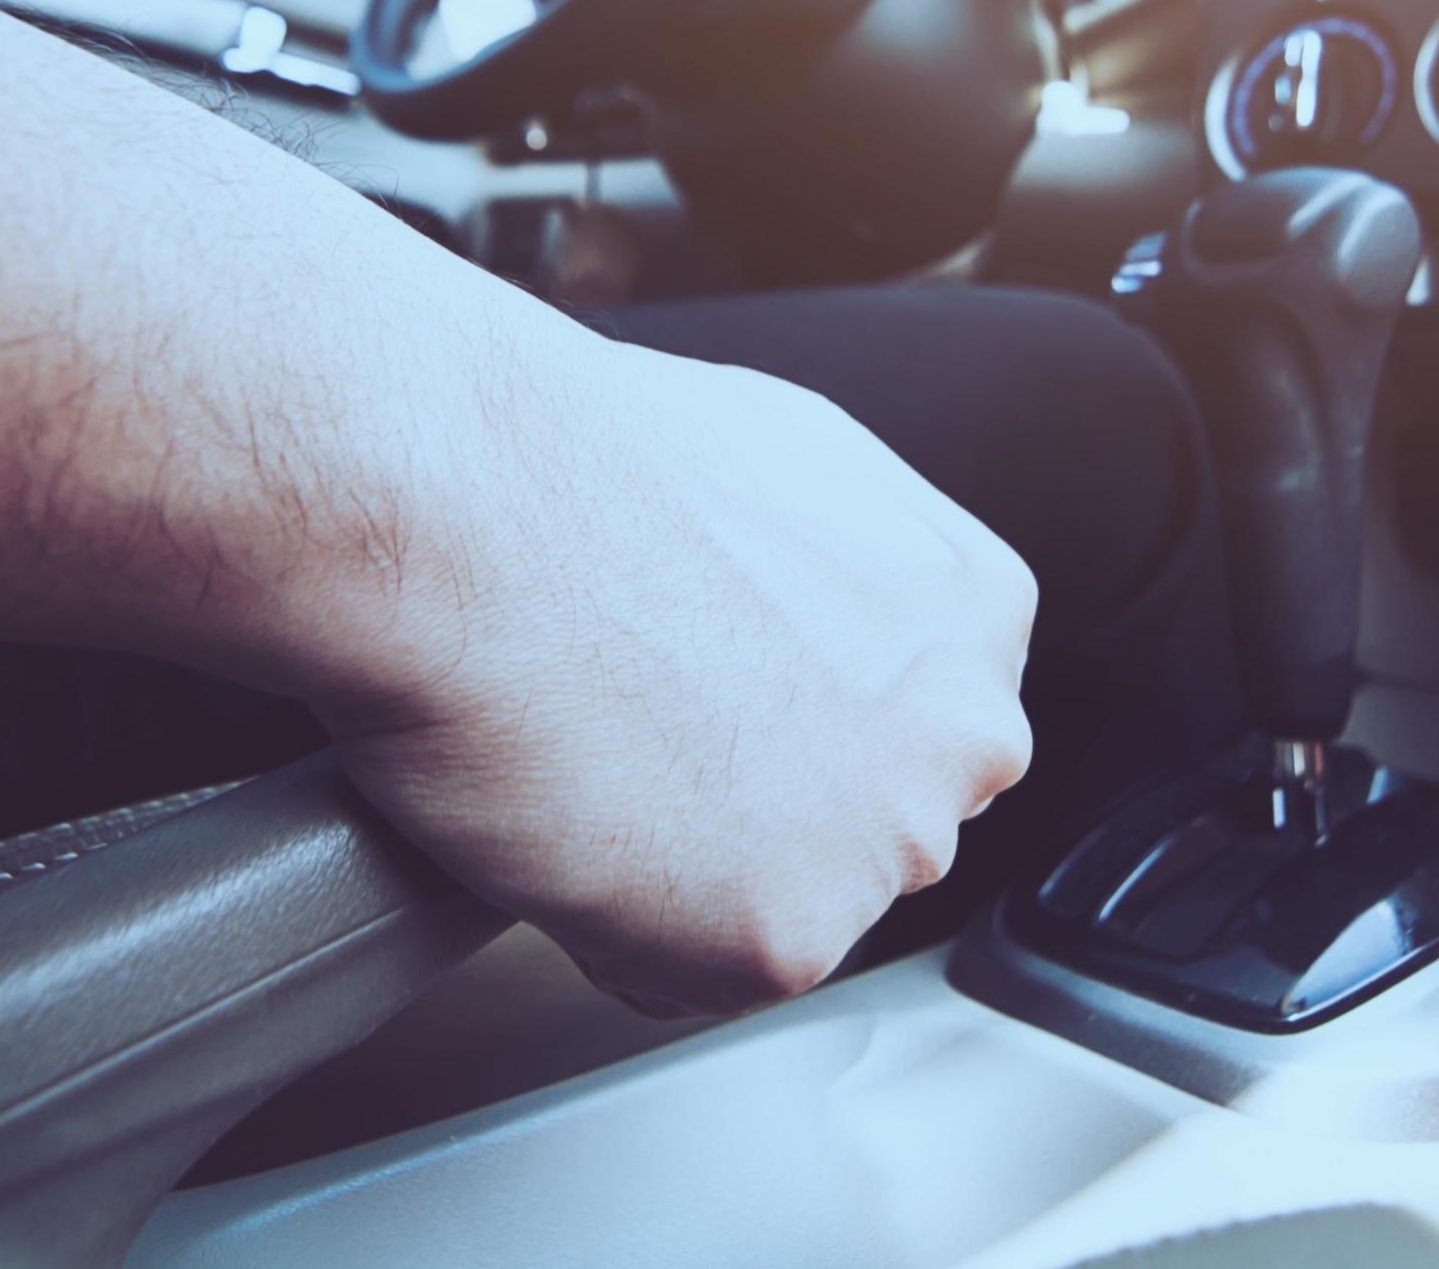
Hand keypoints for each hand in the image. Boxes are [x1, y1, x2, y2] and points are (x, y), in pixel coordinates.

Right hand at [306, 331, 1036, 1016]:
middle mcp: (959, 733)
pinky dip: (606, 932)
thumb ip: (837, 568)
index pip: (907, 721)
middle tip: (638, 735)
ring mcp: (882, 844)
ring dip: (687, 873)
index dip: (789, 718)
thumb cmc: (575, 465)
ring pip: (780, 909)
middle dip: (762, 807)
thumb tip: (798, 611)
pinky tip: (557, 824)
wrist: (466, 510)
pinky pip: (681, 978)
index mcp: (972, 605)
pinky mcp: (782, 938)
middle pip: (865, 825)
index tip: (713, 697)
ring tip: (585, 766)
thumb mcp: (773, 460)